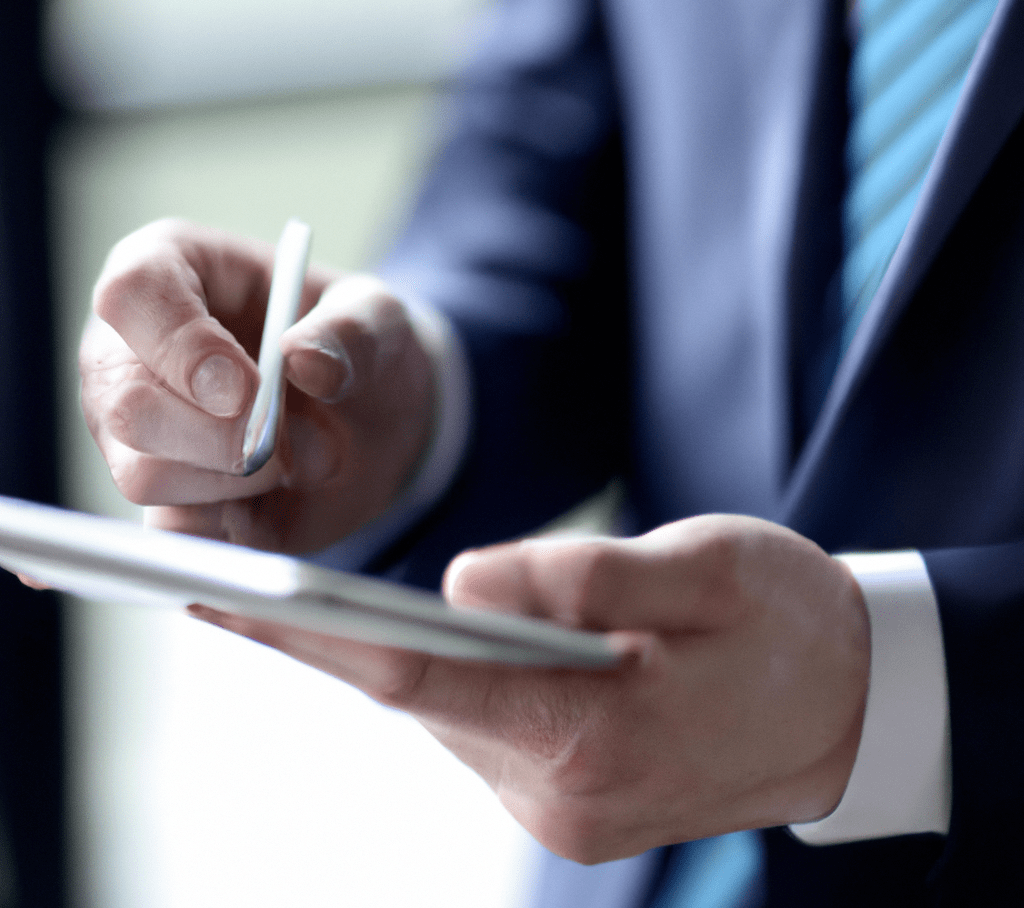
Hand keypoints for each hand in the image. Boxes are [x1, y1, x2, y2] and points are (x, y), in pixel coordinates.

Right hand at [80, 219, 434, 551]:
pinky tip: (280, 496)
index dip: (182, 347)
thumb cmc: (357, 346)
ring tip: (310, 459)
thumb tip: (305, 362)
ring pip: (145, 475)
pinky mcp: (160, 498)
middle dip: (224, 436)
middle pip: (127, 403)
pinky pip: (175, 529)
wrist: (373, 420)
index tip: (245, 391)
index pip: (132, 295)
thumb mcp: (379, 317)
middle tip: (306, 440)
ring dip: (245, 481)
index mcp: (171, 270)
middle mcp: (130, 351)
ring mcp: (134, 432)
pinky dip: (240, 523)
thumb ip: (351, 331)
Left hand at [188, 514, 869, 862]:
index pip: (416, 674)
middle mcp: (560, 796)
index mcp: (595, 732)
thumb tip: (461, 582)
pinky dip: (446, 679)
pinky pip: (481, 728)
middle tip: (234, 580)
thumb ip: (586, 573)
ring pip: (446, 712)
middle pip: (417, 696)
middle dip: (329, 635)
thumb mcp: (709, 565)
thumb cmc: (789, 617)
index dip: (308, 630)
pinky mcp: (569, 804)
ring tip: (317, 598)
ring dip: (396, 653)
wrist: (853, 704)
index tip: (221, 595)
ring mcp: (562, 814)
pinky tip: (430, 637)